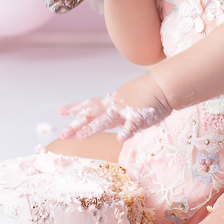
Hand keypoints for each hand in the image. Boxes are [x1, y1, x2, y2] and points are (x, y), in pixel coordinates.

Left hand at [57, 75, 171, 141]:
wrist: (164, 85)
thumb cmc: (148, 94)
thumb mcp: (127, 101)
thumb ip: (118, 112)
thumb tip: (111, 120)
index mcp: (111, 102)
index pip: (89, 105)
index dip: (74, 109)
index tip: (59, 112)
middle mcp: (114, 106)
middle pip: (92, 115)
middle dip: (76, 125)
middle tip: (62, 135)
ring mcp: (126, 111)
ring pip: (106, 120)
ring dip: (93, 128)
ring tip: (81, 136)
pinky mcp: (140, 116)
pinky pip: (132, 125)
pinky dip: (126, 131)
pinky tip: (120, 139)